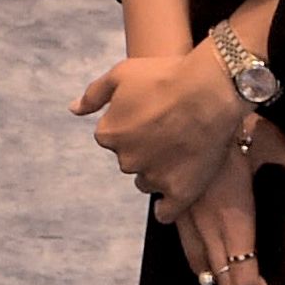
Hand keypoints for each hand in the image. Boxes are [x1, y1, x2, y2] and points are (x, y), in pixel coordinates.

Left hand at [74, 48, 249, 205]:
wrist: (210, 89)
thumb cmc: (166, 76)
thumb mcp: (121, 74)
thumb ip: (94, 95)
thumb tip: (73, 109)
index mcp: (109, 134)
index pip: (113, 136)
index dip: (132, 123)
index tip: (151, 113)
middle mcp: (126, 160)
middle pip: (131, 158)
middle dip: (145, 147)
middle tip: (170, 128)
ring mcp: (153, 178)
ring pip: (148, 181)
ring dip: (159, 170)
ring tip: (183, 149)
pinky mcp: (180, 192)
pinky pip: (166, 211)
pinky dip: (168, 205)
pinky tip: (176, 192)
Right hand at [169, 121, 284, 284]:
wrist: (190, 106)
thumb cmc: (233, 125)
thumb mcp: (275, 144)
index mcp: (234, 217)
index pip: (241, 276)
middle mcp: (207, 226)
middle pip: (221, 281)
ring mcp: (186, 218)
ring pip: (199, 267)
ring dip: (218, 275)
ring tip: (237, 270)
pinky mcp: (172, 206)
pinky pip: (185, 244)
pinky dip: (200, 256)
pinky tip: (211, 247)